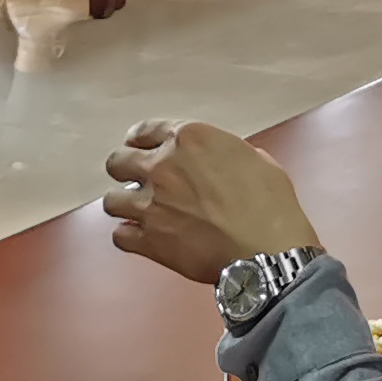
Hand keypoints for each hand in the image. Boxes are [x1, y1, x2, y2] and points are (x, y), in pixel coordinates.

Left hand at [99, 120, 321, 281]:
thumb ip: (228, 154)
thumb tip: (225, 163)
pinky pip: (120, 235)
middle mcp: (163, 166)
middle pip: (118, 161)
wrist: (266, 250)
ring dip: (123, 203)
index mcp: (190, 139)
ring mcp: (151, 204)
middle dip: (124, 169)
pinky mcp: (149, 239)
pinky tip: (140, 236)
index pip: (145, 130)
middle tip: (135, 178)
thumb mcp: (256, 161)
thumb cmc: (269, 206)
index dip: (139, 139)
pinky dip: (128, 236)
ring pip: (111, 199)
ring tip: (136, 210)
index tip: (137, 146)